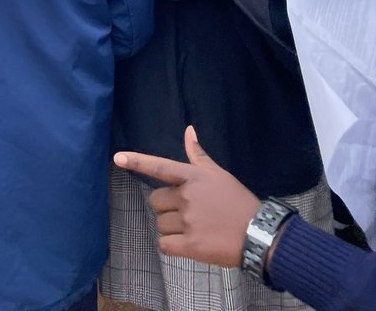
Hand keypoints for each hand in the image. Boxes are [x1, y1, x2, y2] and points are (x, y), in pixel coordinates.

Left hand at [114, 126, 260, 267]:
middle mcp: (187, 197)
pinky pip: (164, 245)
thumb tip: (189, 130)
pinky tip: (187, 244)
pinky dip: (171, 246)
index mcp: (193, 177)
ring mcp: (188, 221)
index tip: (117, 158)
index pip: (160, 167)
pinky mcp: (191, 245)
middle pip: (156, 201)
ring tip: (194, 228)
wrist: (258, 233)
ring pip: (160, 224)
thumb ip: (198, 155)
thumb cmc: (237, 201)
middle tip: (188, 213)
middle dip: (166, 207)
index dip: (137, 162)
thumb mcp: (219, 174)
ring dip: (171, 228)